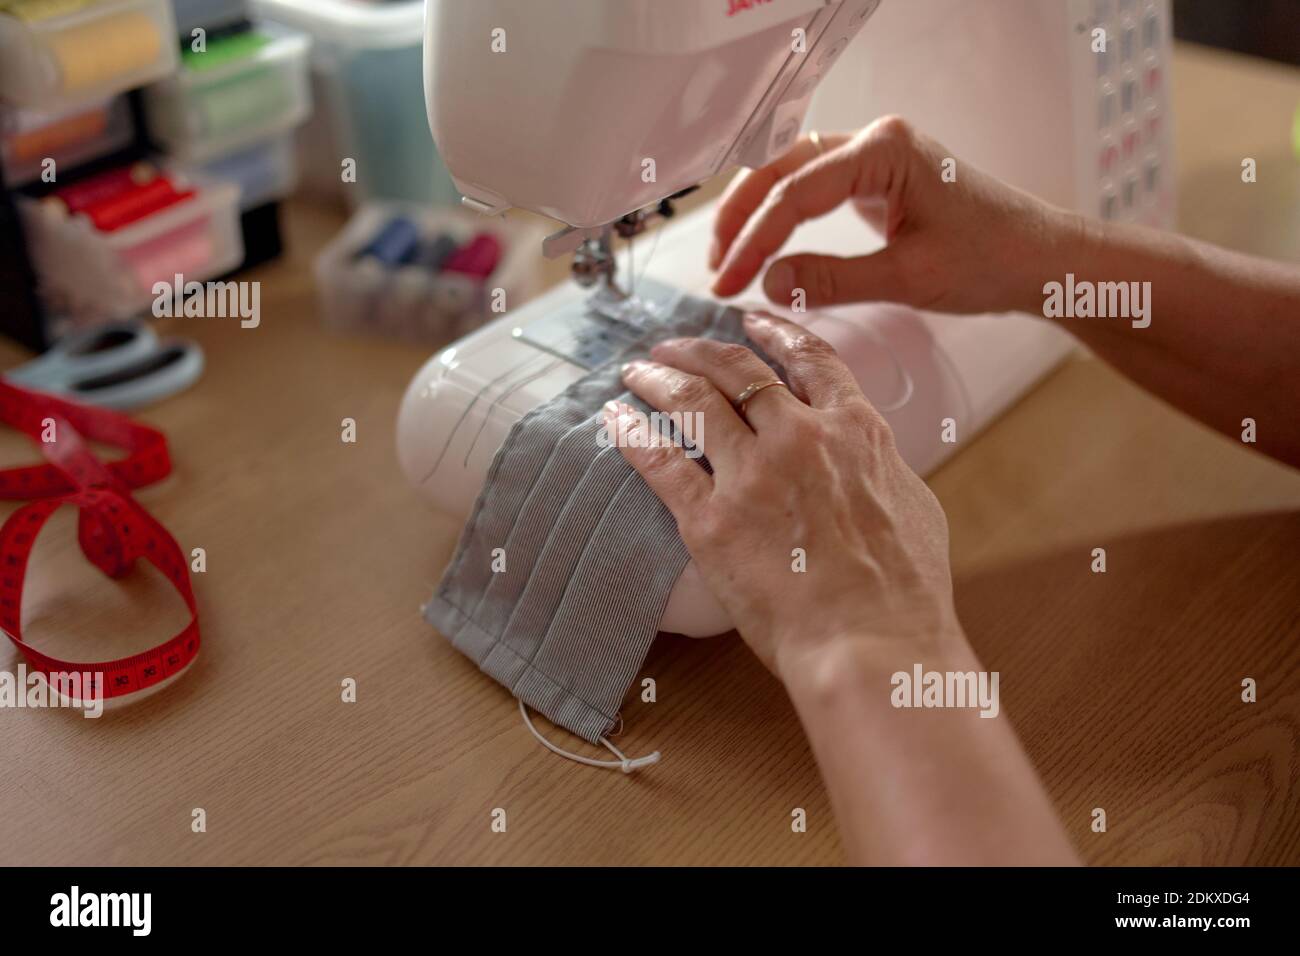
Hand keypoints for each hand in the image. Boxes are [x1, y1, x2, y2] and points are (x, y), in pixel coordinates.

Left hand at [605, 311, 962, 678]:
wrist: (873, 643)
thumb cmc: (904, 592)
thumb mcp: (913, 506)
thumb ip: (880, 468)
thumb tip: (869, 457)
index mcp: (854, 430)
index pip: (808, 360)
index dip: (774, 332)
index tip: (749, 320)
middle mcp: (800, 438)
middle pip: (737, 371)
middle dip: (698, 350)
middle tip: (672, 347)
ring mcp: (752, 476)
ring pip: (692, 404)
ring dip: (658, 379)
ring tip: (635, 372)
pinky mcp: (711, 522)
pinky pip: (660, 463)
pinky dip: (632, 435)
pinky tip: (615, 420)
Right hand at [710, 116, 1072, 315]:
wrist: (1041, 259)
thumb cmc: (991, 260)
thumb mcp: (907, 278)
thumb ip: (832, 279)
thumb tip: (766, 282)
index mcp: (884, 150)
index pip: (795, 194)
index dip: (753, 241)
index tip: (726, 283)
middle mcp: (875, 140)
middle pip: (781, 169)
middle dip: (742, 219)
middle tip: (716, 270)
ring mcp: (875, 155)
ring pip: (792, 174)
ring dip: (756, 213)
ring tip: (728, 259)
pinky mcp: (876, 178)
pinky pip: (813, 188)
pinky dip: (783, 215)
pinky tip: (763, 245)